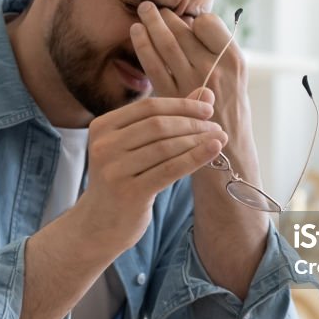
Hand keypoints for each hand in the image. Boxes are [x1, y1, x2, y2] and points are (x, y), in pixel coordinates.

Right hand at [70, 91, 227, 252]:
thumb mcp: (137, 146)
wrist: (100, 224)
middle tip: (216, 127)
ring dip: (198, 140)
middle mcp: (104, 146)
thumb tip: (206, 94)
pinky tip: (214, 150)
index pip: (148, 107)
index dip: (181, 105)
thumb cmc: (124, 179)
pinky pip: (170, 169)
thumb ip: (168, 118)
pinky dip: (195, 157)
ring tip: (219, 139)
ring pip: (166, 147)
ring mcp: (114, 170)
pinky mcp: (129, 192)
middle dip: (192, 123)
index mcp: (102, 126)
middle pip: (158, 125)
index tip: (207, 109)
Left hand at [130, 2, 246, 109]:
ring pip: (166, 43)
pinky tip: (136, 33)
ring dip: (151, 23)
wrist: (229, 151)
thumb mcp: (237, 77)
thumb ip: (217, 51)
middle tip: (151, 6)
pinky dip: (143, 45)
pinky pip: (154, 65)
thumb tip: (190, 23)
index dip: (194, 19)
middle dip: (165, 15)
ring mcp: (192, 83)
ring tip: (143, 10)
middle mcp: (214, 68)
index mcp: (234, 59)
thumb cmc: (231, 110)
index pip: (207, 23)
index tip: (187, 21)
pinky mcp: (173, 97)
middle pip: (184, 31)